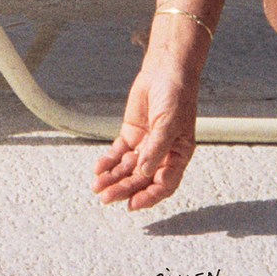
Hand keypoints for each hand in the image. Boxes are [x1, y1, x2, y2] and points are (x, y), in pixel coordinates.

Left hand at [92, 47, 199, 210]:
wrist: (165, 71)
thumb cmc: (177, 95)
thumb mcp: (170, 122)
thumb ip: (157, 147)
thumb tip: (145, 172)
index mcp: (179, 155)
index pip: (165, 184)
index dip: (150, 197)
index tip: (132, 204)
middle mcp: (162, 154)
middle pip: (141, 179)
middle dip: (124, 189)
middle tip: (106, 197)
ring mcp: (145, 145)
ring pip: (127, 169)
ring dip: (113, 178)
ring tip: (97, 186)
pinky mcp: (132, 135)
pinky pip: (118, 154)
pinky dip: (108, 162)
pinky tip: (98, 168)